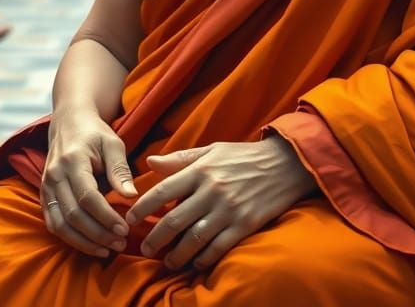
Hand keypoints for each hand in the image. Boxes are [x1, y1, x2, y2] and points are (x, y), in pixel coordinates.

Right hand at [41, 110, 136, 256]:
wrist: (69, 122)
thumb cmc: (95, 132)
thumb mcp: (113, 143)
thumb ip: (120, 169)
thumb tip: (131, 196)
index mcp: (72, 160)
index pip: (87, 197)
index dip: (106, 217)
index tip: (125, 229)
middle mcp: (54, 175)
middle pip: (74, 215)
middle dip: (98, 234)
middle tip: (120, 243)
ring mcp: (45, 187)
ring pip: (60, 225)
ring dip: (84, 242)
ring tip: (108, 250)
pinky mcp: (43, 196)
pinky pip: (54, 224)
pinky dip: (71, 239)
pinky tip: (91, 245)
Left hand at [127, 137, 316, 270]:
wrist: (285, 164)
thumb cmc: (243, 156)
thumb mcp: (211, 150)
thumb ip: (180, 159)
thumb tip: (149, 162)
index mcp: (201, 169)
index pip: (163, 190)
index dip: (142, 207)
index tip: (130, 219)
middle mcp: (212, 190)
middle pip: (174, 220)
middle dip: (155, 238)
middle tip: (145, 249)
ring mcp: (228, 209)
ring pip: (194, 239)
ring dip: (176, 255)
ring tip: (168, 261)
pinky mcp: (244, 225)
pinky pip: (217, 248)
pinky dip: (203, 259)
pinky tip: (195, 263)